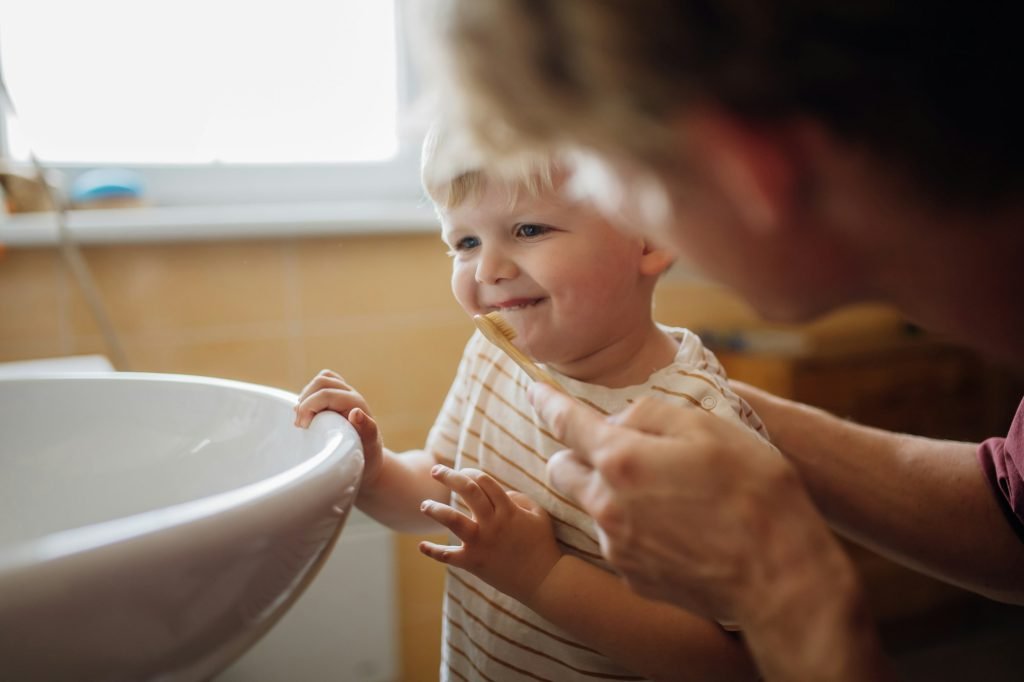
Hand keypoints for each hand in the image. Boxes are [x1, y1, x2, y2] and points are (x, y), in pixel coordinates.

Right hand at [295, 369, 383, 485]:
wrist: (367, 460)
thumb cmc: (365, 457)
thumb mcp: (367, 449)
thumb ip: (367, 430)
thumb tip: (356, 412)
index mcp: (356, 404)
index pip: (326, 394)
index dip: (308, 407)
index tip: (303, 427)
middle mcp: (351, 395)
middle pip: (321, 382)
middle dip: (305, 401)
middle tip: (300, 425)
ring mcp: (344, 394)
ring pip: (320, 381)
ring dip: (306, 396)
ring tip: (303, 419)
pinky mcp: (337, 397)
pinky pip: (321, 384)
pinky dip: (310, 393)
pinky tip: (307, 412)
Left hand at [418, 465, 561, 603]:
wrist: (543, 579)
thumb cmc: (542, 544)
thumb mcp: (538, 514)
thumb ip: (518, 498)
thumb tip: (499, 492)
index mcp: (508, 510)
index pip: (484, 481)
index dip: (471, 472)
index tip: (463, 471)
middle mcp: (492, 523)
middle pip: (467, 491)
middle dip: (448, 476)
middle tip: (435, 471)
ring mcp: (481, 543)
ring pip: (452, 520)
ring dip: (435, 509)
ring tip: (424, 505)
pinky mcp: (473, 562)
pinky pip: (448, 556)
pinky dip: (433, 551)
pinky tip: (421, 546)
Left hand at [530, 382, 841, 626]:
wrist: (779, 577)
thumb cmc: (752, 492)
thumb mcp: (709, 428)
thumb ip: (651, 414)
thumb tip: (617, 422)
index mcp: (622, 460)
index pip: (566, 423)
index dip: (547, 401)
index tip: (534, 390)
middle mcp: (607, 505)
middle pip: (562, 470)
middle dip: (577, 454)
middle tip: (616, 449)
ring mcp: (616, 546)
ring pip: (591, 507)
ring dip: (609, 493)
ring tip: (665, 495)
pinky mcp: (631, 577)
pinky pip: (616, 540)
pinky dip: (633, 528)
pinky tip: (675, 528)